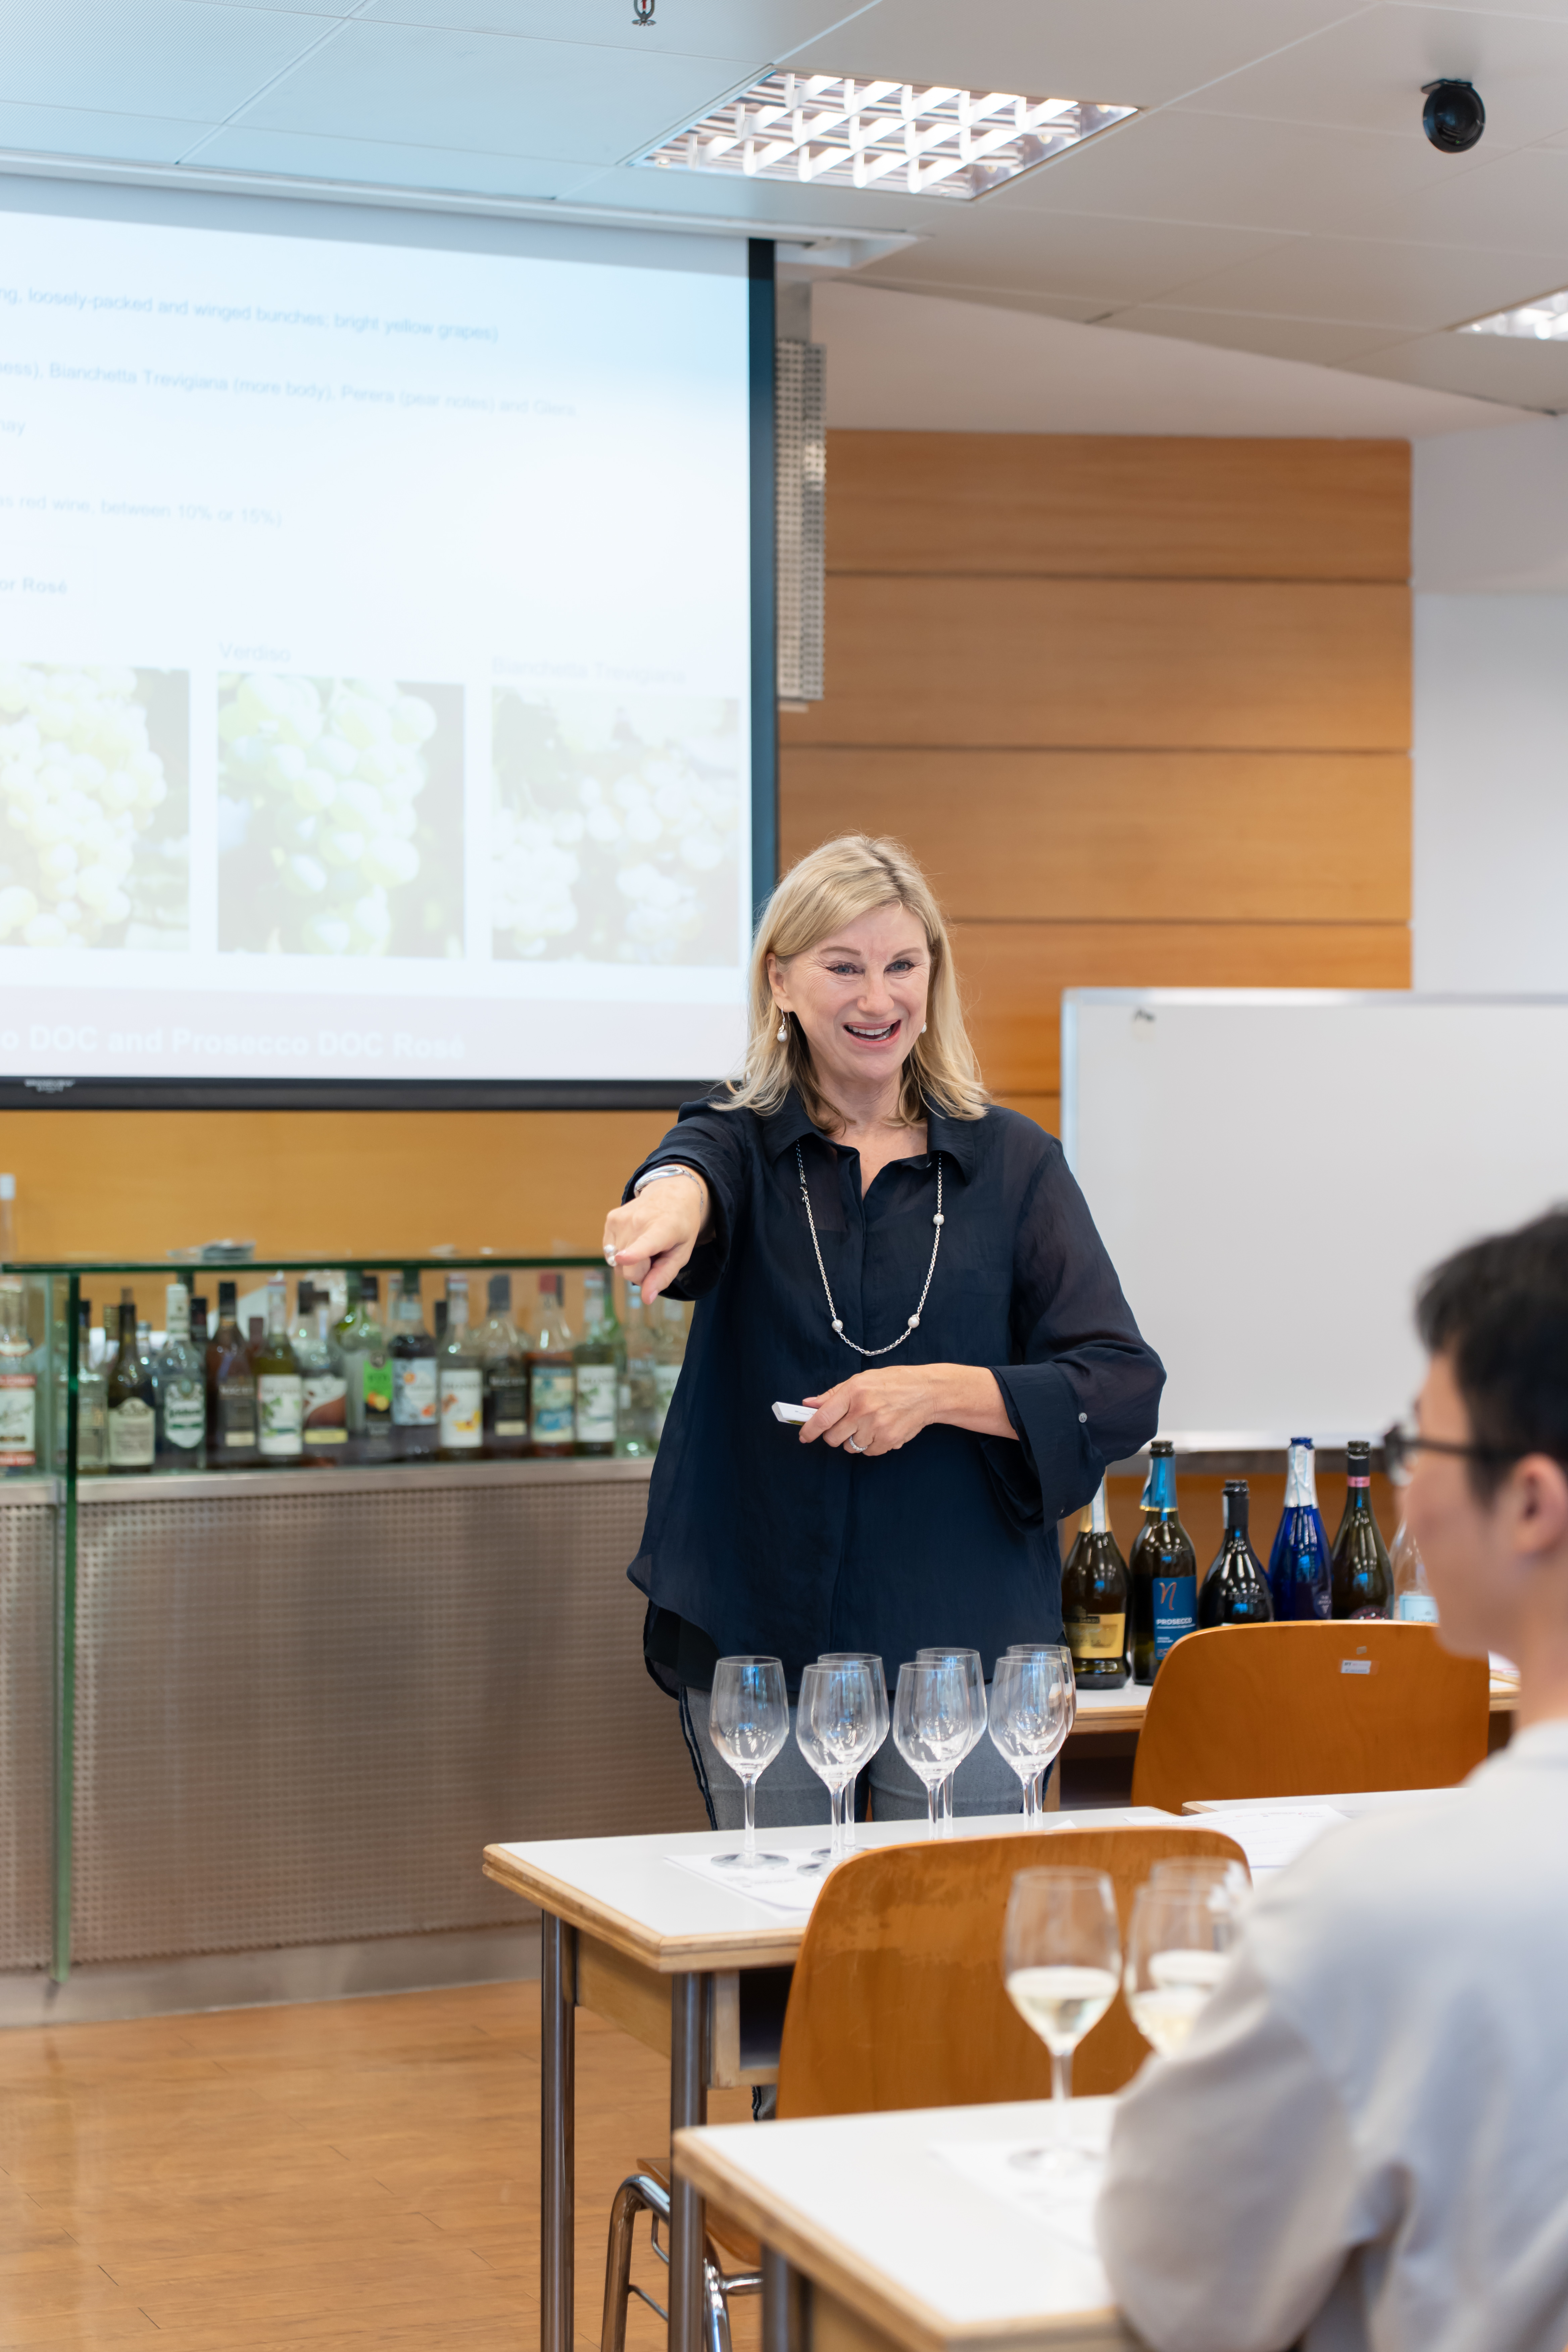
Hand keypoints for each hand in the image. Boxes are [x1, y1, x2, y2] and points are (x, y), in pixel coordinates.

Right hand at [604, 1171, 708, 1303]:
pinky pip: (610, 1252)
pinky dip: (622, 1253)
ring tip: (646, 1247)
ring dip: (630, 1263)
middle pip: (628, 1269)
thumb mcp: (682, 1253)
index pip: (645, 1244)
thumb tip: (646, 1299)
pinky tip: (635, 1240)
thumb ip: (664, 1276)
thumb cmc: (680, 1226)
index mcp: (662, 1229)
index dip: (633, 1254)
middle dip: (640, 1273)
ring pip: (617, 1263)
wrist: (671, 1192)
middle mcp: (638, 1221)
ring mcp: (621, 1219)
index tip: (624, 1258)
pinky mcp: (610, 1219)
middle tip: (655, 1259)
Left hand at [800, 1363, 1011, 1455]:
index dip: (809, 1430)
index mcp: (854, 1392)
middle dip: (833, 1435)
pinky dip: (871, 1445)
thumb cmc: (894, 1382)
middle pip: (833, 1438)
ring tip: (868, 1424)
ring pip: (850, 1447)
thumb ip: (833, 1394)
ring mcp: (877, 1427)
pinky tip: (881, 1430)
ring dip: (854, 1440)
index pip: (822, 1418)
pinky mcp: (889, 1440)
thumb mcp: (861, 1380)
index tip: (803, 1436)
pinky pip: (868, 1452)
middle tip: (844, 1426)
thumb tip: (808, 1404)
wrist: (927, 1392)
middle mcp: (863, 1410)